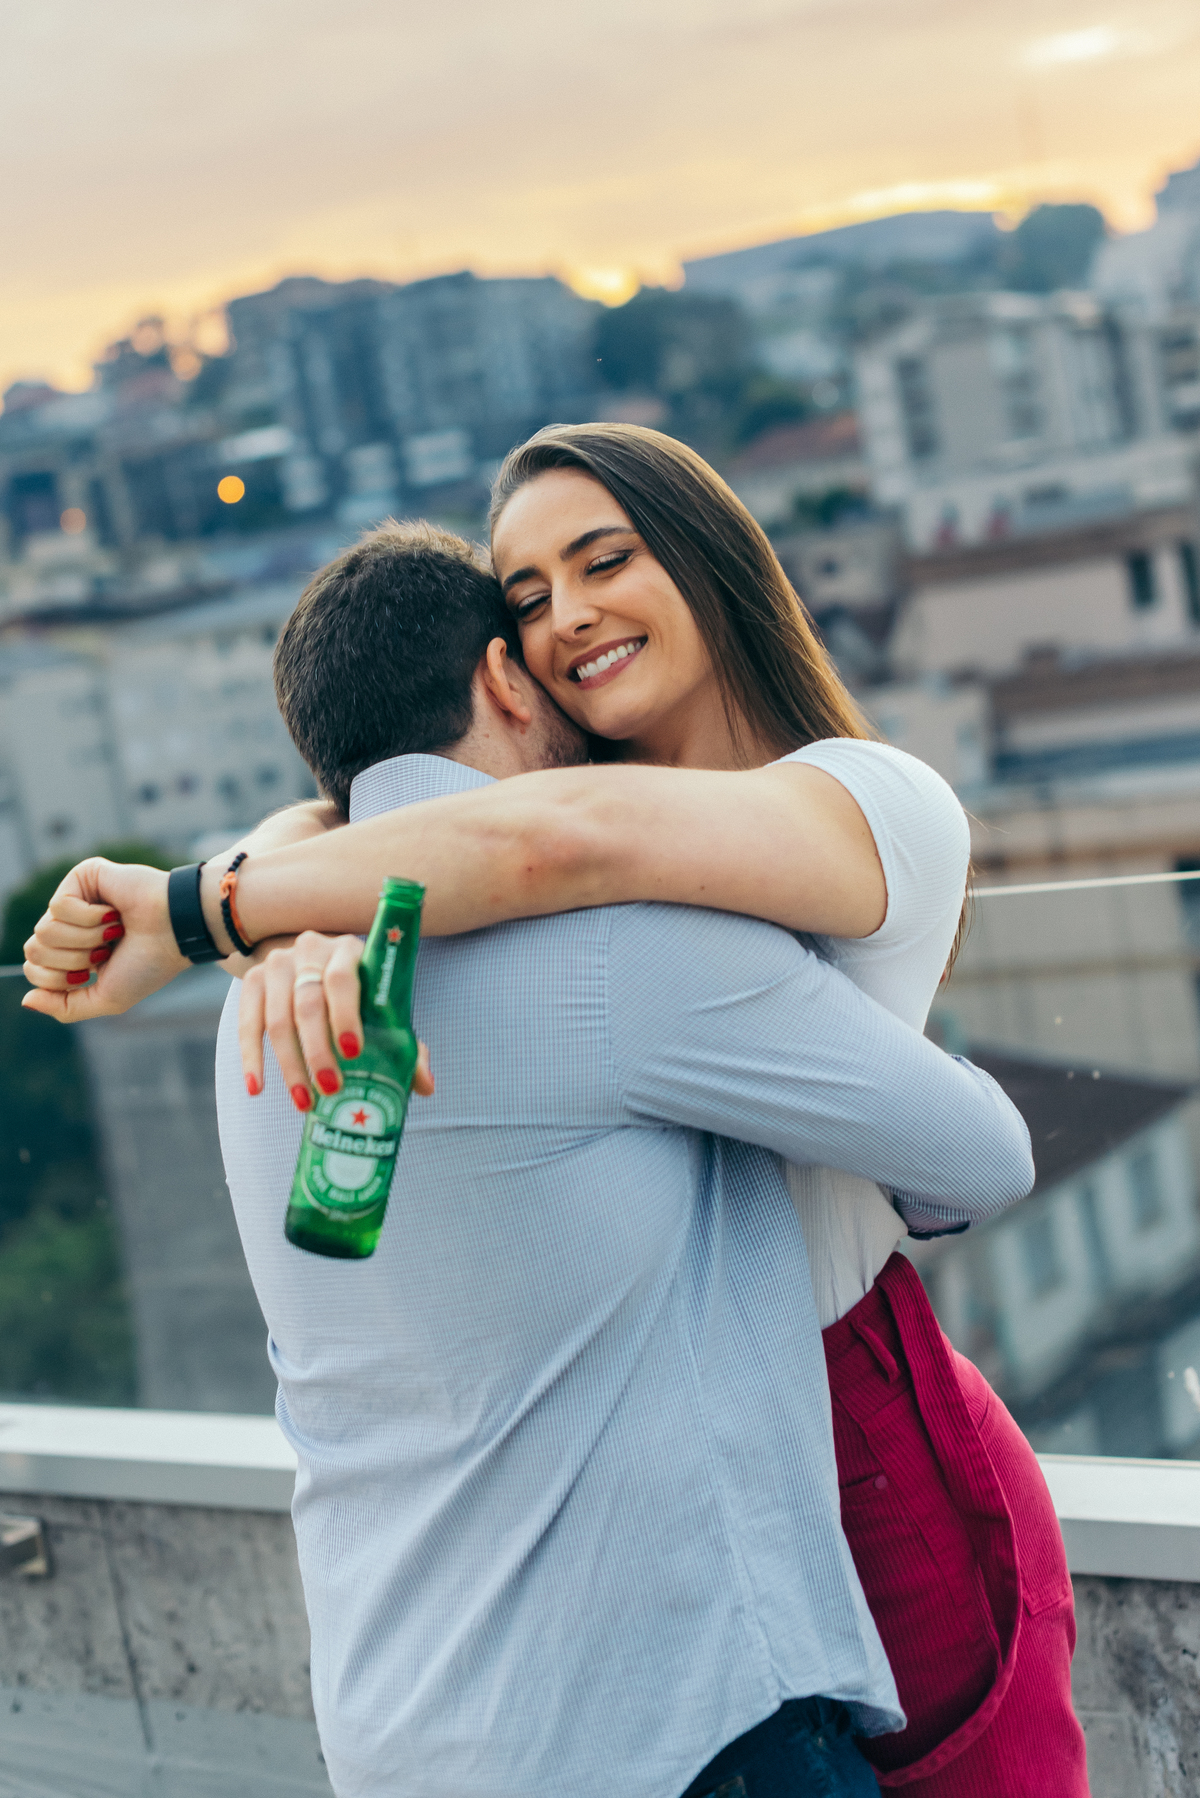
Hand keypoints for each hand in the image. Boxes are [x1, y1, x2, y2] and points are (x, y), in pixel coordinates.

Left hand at [21, 859, 185, 1020]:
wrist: (177, 933)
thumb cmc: (150, 964)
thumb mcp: (107, 998)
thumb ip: (65, 1007)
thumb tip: (27, 1000)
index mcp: (75, 950)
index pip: (34, 968)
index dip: (58, 978)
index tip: (97, 970)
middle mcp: (71, 924)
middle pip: (34, 949)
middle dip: (72, 959)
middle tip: (106, 951)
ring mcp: (76, 898)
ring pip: (44, 930)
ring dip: (85, 939)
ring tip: (114, 930)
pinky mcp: (83, 876)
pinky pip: (59, 906)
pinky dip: (89, 918)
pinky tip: (112, 913)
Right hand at [238, 929, 432, 1108]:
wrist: (311, 961)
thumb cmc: (359, 993)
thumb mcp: (380, 1007)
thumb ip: (405, 1043)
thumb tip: (426, 1086)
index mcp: (349, 951)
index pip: (343, 980)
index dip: (345, 1016)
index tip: (352, 1052)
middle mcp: (310, 950)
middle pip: (308, 1004)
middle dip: (318, 1051)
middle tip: (330, 1089)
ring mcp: (277, 963)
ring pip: (277, 1019)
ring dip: (289, 1065)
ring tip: (304, 1101)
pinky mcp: (252, 980)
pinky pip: (248, 1023)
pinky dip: (252, 1058)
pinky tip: (257, 1088)